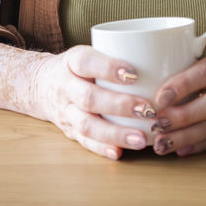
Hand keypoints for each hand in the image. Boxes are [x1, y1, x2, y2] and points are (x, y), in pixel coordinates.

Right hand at [31, 45, 159, 160]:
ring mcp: (65, 111)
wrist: (41, 85)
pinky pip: (84, 142)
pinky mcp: (68, 130)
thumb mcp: (90, 52)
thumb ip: (117, 54)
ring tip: (141, 139)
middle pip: (88, 97)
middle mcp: (65, 87)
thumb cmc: (80, 67)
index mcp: (71, 62)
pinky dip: (102, 149)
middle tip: (147, 109)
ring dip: (115, 133)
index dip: (108, 68)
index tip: (134, 74)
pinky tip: (120, 153)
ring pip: (86, 124)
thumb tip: (164, 59)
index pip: (86, 62)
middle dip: (119, 105)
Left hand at [149, 50, 205, 156]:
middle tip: (157, 124)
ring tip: (161, 144)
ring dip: (186, 137)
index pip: (205, 72)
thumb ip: (192, 66)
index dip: (182, 85)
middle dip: (183, 116)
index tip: (159, 98)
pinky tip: (181, 151)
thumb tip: (148, 80)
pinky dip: (200, 146)